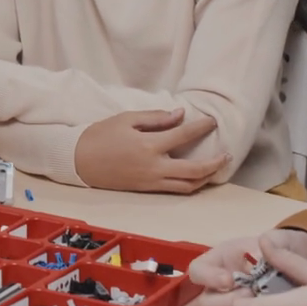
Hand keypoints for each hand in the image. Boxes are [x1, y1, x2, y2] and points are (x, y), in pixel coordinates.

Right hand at [72, 108, 228, 192]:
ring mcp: (151, 181)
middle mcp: (154, 167)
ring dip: (205, 177)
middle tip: (227, 154)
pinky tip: (195, 177)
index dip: (201, 127)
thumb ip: (155, 118)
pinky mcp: (146, 189)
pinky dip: (189, 184)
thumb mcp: (126, 119)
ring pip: (187, 185)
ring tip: (216, 167)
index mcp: (149, 146)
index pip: (184, 135)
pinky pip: (175, 190)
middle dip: (215, 163)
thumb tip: (180, 115)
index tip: (212, 121)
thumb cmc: (101, 136)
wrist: (79, 161)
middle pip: (194, 170)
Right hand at [191, 228, 306, 305]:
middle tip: (249, 296)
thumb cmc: (283, 248)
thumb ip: (271, 242)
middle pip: (206, 303)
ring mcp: (234, 305)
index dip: (208, 278)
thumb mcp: (278, 240)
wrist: (303, 264)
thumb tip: (262, 245)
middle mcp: (220, 286)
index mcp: (219, 261)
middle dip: (225, 302)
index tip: (229, 280)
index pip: (197, 272)